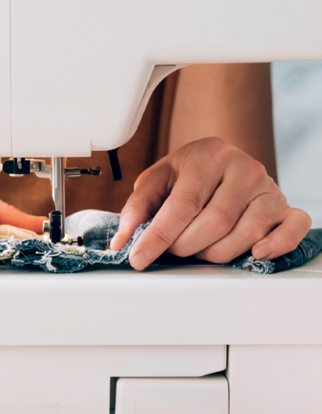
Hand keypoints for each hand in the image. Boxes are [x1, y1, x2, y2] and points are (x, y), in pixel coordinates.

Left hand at [110, 137, 310, 268]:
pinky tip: (255, 253)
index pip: (183, 204)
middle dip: (187, 245)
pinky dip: (276, 245)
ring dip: (217, 252)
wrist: (218, 162)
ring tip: (201, 246)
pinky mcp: (285, 205)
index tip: (139, 257)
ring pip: (247, 233)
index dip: (159, 236)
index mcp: (207, 156)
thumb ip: (137, 209)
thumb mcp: (155, 182)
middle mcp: (243, 168)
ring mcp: (268, 187)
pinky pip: (292, 228)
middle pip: (216, 222)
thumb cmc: (185, 175)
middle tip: (174, 248)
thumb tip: (121, 241)